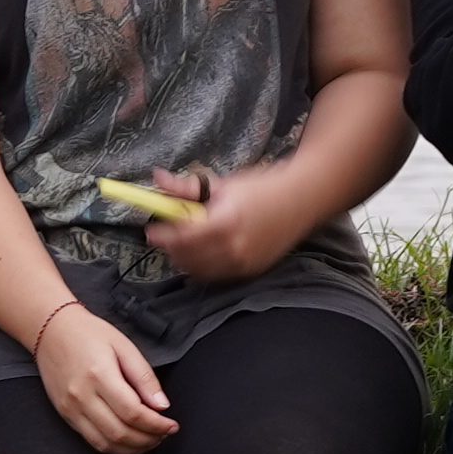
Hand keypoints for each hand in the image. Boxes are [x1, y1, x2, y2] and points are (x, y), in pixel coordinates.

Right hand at [29, 301, 175, 453]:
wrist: (51, 331)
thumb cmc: (88, 334)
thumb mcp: (124, 346)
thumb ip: (144, 377)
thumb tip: (162, 405)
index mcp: (99, 375)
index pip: (133, 412)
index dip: (156, 424)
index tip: (171, 425)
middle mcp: (82, 396)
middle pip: (120, 433)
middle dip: (148, 439)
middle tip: (164, 434)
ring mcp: (71, 408)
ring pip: (105, 443)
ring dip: (132, 448)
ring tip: (150, 440)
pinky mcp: (66, 415)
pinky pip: (92, 440)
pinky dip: (114, 447)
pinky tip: (129, 441)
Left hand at [138, 167, 290, 285]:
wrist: (301, 199)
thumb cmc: (263, 187)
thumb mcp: (223, 184)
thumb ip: (186, 186)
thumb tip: (157, 178)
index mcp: (226, 222)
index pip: (182, 237)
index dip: (162, 236)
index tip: (151, 229)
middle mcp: (234, 248)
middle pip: (187, 258)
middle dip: (171, 247)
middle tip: (164, 235)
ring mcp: (243, 263)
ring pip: (199, 271)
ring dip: (184, 258)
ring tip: (181, 243)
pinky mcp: (250, 271)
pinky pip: (216, 275)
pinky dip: (202, 266)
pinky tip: (201, 252)